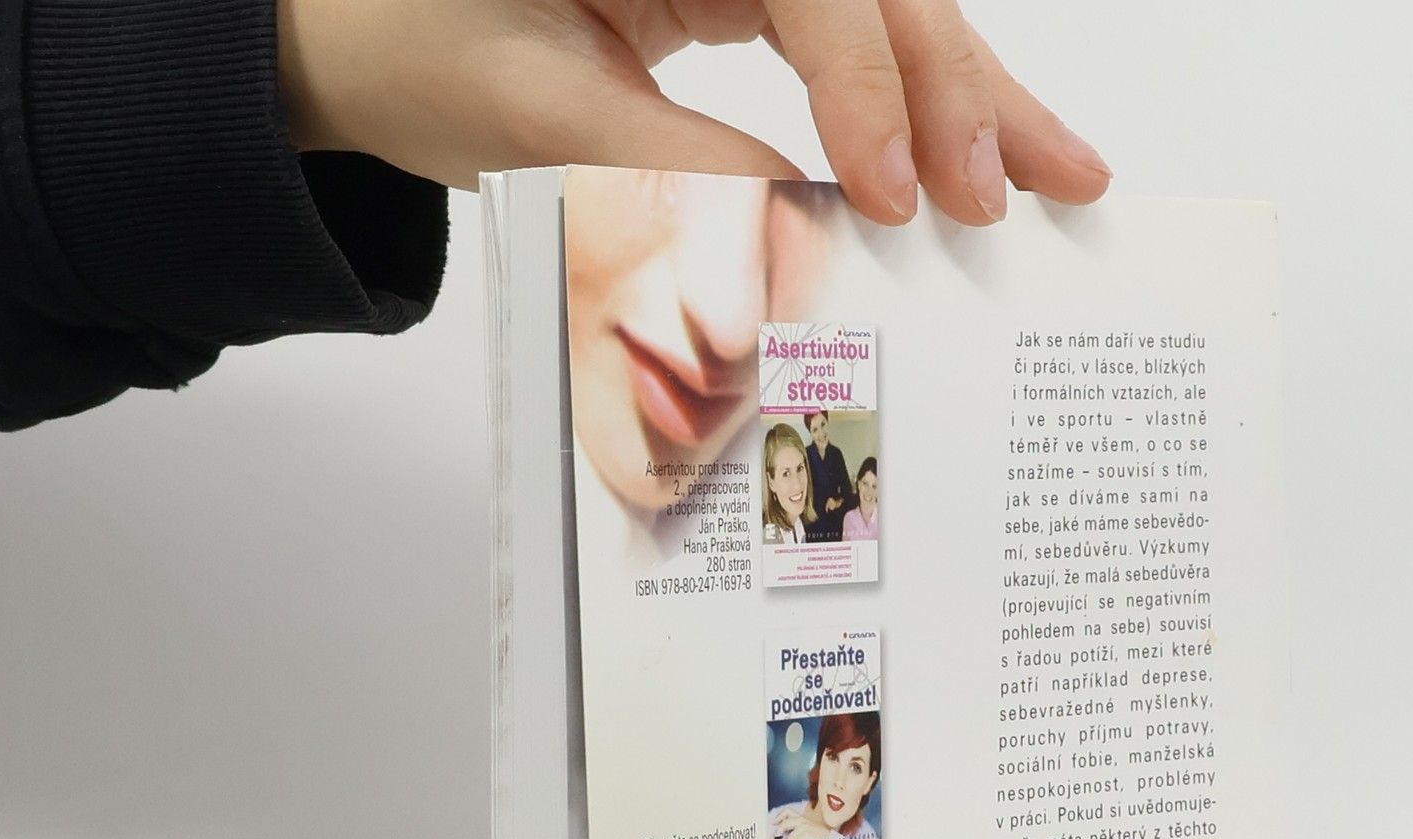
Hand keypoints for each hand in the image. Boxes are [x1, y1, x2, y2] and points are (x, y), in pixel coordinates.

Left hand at [277, 0, 1111, 221]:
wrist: (352, 31)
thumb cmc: (409, 41)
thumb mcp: (535, 112)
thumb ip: (674, 169)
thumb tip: (802, 241)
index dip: (868, 85)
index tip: (899, 198)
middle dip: (957, 86)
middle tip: (1018, 195)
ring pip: (889, 4)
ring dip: (974, 93)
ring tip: (1060, 173)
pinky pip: (857, 35)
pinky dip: (922, 99)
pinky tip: (985, 147)